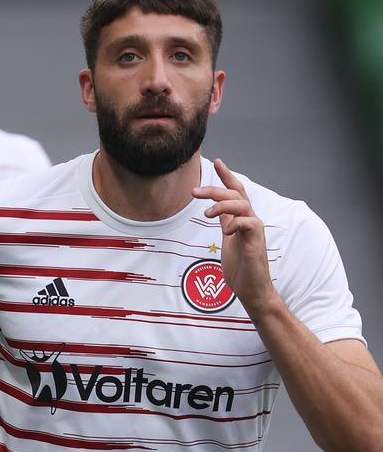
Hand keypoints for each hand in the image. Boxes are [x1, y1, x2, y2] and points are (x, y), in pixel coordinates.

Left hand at [192, 159, 277, 315]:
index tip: (217, 161)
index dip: (227, 176)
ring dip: (222, 204)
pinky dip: (236, 222)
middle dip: (215, 188)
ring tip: (206, 212)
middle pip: (236, 194)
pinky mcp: (256, 242)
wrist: (253, 290)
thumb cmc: (241, 268)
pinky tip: (226, 230)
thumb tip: (216, 209)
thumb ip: (225, 223)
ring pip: (242, 205)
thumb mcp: (228, 240)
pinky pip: (249, 223)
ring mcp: (255, 231)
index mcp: (241, 219)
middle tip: (194, 191)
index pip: (236, 191)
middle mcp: (250, 221)